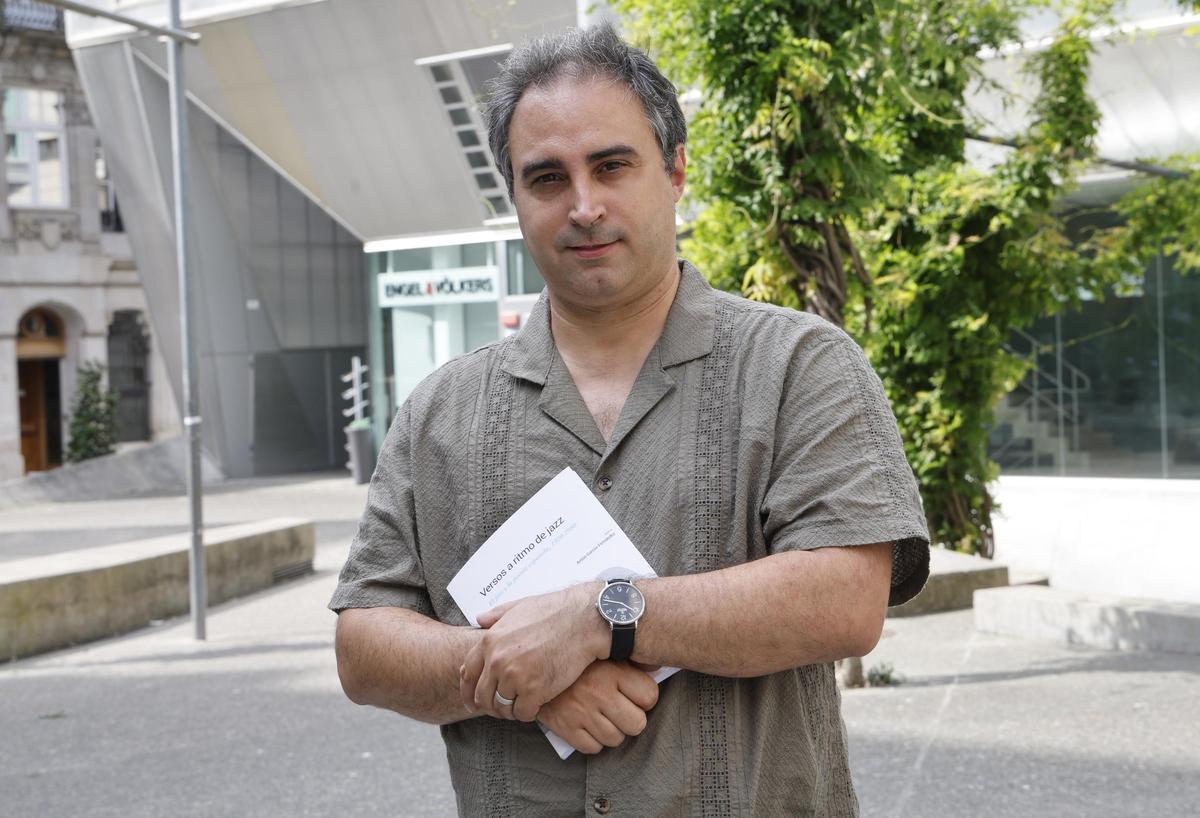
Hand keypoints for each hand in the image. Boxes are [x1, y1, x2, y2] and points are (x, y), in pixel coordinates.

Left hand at [459, 582, 607, 721]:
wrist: (584, 620)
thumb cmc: (554, 611)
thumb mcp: (518, 606)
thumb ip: (496, 615)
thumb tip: (480, 619)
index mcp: (490, 641)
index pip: (468, 674)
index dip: (467, 691)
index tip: (472, 701)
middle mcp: (497, 661)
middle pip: (482, 696)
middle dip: (490, 705)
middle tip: (501, 708)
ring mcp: (515, 677)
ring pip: (501, 708)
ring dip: (509, 711)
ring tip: (520, 706)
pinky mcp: (535, 691)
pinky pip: (522, 713)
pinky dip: (528, 713)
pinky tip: (535, 706)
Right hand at [538, 661, 659, 753]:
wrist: (533, 667)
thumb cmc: (576, 662)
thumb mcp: (604, 653)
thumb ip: (632, 660)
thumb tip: (658, 666)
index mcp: (612, 671)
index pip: (649, 696)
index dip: (645, 698)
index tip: (636, 696)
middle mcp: (599, 693)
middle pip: (637, 724)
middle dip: (631, 719)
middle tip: (621, 710)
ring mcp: (582, 712)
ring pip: (616, 739)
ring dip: (612, 731)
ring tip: (603, 718)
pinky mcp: (566, 728)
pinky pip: (593, 748)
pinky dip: (592, 741)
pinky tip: (588, 726)